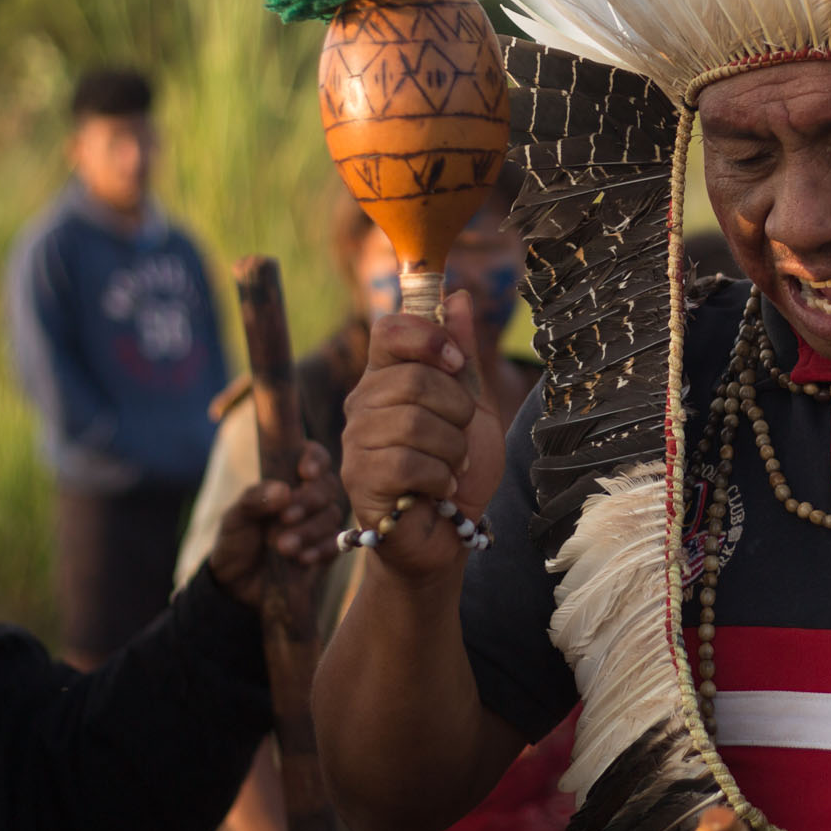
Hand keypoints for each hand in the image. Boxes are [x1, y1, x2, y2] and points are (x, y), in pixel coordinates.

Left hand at [211, 441, 342, 605]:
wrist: (237, 586)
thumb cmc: (236, 541)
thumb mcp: (235, 517)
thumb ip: (255, 499)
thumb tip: (284, 491)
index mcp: (287, 479)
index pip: (312, 455)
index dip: (315, 459)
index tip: (305, 473)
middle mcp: (308, 498)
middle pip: (328, 485)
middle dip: (309, 500)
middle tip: (285, 517)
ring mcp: (319, 524)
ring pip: (332, 515)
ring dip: (308, 530)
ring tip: (282, 547)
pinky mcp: (327, 550)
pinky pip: (337, 543)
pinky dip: (320, 549)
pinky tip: (301, 559)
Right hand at [339, 290, 504, 581]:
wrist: (452, 534)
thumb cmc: (459, 470)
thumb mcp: (474, 407)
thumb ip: (464, 356)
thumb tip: (460, 295)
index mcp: (387, 378)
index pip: (389, 329)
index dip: (427, 337)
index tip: (456, 363)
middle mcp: (363, 404)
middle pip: (413, 378)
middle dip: (456, 410)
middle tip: (460, 437)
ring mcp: (356, 442)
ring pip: (414, 422)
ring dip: (451, 449)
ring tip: (450, 467)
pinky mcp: (358, 480)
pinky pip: (407, 462)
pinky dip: (439, 477)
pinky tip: (440, 488)